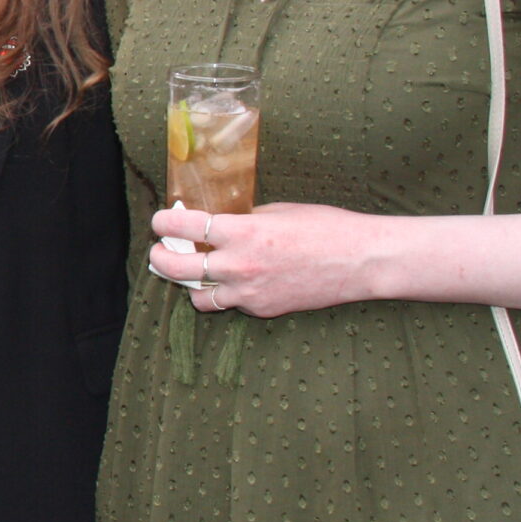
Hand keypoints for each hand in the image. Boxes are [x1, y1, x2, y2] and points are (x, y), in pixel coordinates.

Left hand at [148, 202, 385, 319]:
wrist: (361, 261)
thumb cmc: (326, 228)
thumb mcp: (278, 212)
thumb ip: (244, 219)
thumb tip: (219, 222)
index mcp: (241, 232)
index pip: (183, 228)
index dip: (164, 223)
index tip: (160, 221)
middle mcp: (238, 265)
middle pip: (176, 269)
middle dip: (160, 259)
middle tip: (159, 252)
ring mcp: (249, 292)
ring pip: (199, 298)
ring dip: (191, 285)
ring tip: (194, 274)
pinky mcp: (263, 309)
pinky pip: (232, 304)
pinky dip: (228, 295)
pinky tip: (237, 282)